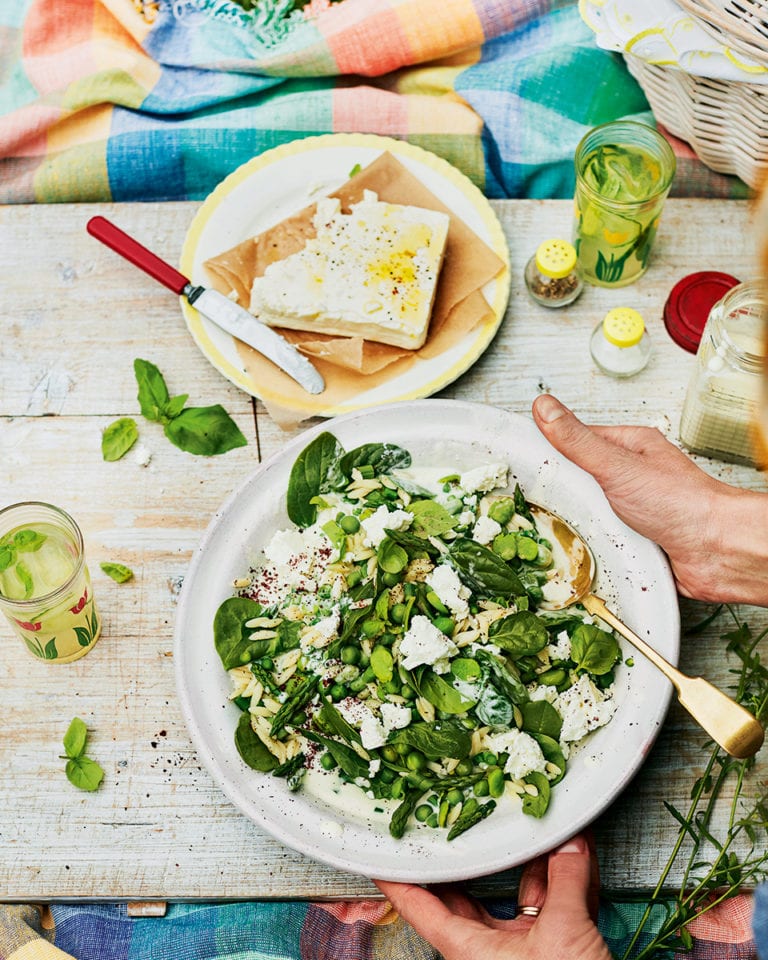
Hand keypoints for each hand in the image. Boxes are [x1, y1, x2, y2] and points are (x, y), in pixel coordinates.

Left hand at [374, 833, 610, 959]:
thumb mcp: (565, 936)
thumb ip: (566, 883)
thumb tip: (571, 846)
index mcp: (469, 950)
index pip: (419, 906)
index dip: (397, 878)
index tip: (377, 854)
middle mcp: (488, 949)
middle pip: (467, 891)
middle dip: (470, 853)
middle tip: (454, 818)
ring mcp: (521, 950)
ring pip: (515, 892)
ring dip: (531, 859)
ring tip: (531, 822)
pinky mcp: (552, 951)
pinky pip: (549, 904)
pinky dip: (562, 878)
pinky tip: (573, 851)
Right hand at [531, 395, 767, 605]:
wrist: (718, 553)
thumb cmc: (682, 503)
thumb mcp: (617, 465)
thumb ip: (576, 440)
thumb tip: (545, 407)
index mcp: (628, 448)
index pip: (575, 442)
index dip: (548, 452)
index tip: (521, 461)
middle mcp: (630, 478)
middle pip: (577, 483)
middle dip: (560, 496)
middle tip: (538, 502)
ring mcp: (631, 511)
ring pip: (585, 516)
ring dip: (576, 527)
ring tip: (560, 530)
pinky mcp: (632, 542)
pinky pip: (598, 543)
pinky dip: (590, 549)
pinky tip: (581, 551)